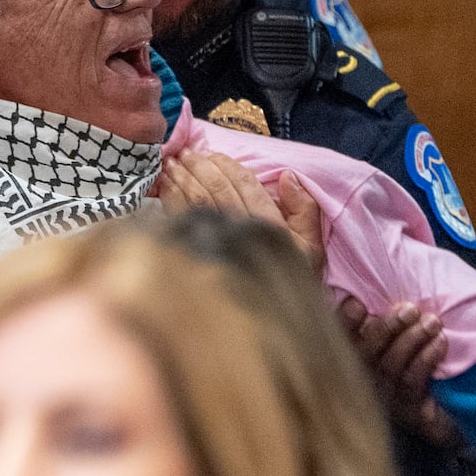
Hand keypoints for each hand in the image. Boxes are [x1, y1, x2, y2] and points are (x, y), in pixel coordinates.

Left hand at [158, 151, 323, 264]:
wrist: (275, 322)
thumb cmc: (290, 278)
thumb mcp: (310, 248)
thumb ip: (304, 211)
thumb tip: (287, 176)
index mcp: (269, 227)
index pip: (246, 185)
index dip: (228, 166)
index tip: (213, 154)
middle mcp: (243, 232)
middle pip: (217, 189)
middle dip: (200, 167)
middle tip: (187, 153)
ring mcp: (217, 245)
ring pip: (196, 201)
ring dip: (182, 178)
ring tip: (173, 163)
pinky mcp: (195, 255)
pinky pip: (180, 219)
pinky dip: (170, 198)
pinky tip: (165, 185)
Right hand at [338, 295, 460, 446]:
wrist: (450, 409)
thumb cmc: (422, 358)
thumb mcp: (401, 331)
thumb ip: (390, 311)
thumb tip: (371, 275)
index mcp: (354, 355)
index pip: (340, 336)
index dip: (343, 321)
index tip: (357, 303)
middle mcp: (363, 377)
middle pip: (364, 352)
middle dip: (387, 327)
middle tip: (410, 309)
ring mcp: (384, 396)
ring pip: (390, 366)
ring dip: (412, 340)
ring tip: (432, 321)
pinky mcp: (407, 411)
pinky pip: (412, 382)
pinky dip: (426, 359)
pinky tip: (440, 343)